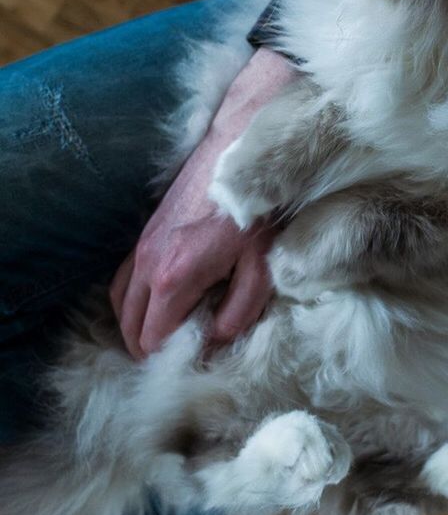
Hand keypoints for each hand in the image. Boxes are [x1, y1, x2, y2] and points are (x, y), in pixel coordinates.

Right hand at [110, 48, 296, 357]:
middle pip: (129, 327)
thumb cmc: (256, 210)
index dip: (167, 361)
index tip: (192, 363)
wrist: (239, 150)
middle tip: (177, 358)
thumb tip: (215, 343)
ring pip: (119, 303)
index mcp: (173, 278)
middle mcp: (146, 264)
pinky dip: (132, 300)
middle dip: (148, 350)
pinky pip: (122, 278)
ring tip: (166, 338)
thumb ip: (238, 313)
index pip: (151, 341)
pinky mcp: (145, 232)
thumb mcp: (261, 268)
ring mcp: (140, 246)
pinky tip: (158, 304)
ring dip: (136, 326)